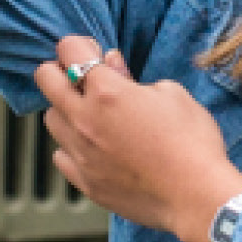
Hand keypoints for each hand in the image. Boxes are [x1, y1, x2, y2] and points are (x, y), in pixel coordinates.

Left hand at [33, 36, 241, 241]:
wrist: (197, 197)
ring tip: (93, 116)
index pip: (69, 49)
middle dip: (60, 70)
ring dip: (66, 110)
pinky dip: (72, 147)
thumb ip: (133, 77)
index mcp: (107, 92)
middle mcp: (85, 120)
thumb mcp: (172, 94)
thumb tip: (112, 65)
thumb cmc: (192, 143)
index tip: (93, 53)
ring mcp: (81, 154)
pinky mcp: (85, 182)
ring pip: (51, 119)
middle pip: (45, 80)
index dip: (81, 45)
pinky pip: (62, 156)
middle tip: (84, 78)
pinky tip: (95, 148)